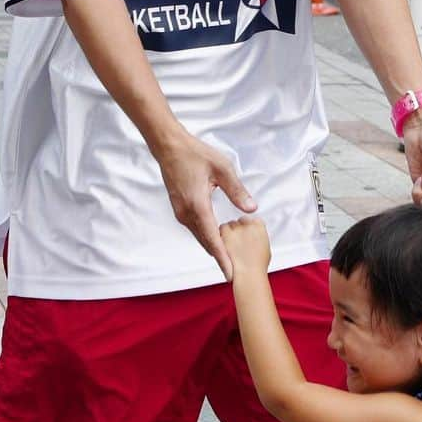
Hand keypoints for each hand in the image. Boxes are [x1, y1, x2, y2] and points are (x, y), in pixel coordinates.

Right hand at [154, 129, 256, 281]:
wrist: (169, 148)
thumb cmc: (196, 154)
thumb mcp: (222, 168)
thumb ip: (237, 190)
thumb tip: (252, 208)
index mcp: (197, 205)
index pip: (212, 238)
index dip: (222, 258)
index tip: (230, 274)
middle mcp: (186, 213)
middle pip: (205, 242)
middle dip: (219, 258)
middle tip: (233, 273)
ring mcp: (180, 212)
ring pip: (199, 236)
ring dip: (212, 247)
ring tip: (227, 260)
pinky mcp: (179, 208)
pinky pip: (195, 228)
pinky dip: (206, 237)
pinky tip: (217, 239)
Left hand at [220, 218, 271, 275]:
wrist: (249, 273)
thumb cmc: (258, 264)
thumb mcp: (265, 248)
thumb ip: (259, 238)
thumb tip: (256, 238)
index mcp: (259, 225)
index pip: (253, 221)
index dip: (250, 229)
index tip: (248, 236)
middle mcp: (248, 223)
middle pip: (241, 222)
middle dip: (239, 230)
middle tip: (239, 242)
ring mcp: (237, 227)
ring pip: (230, 225)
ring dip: (229, 232)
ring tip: (232, 245)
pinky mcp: (225, 232)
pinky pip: (222, 228)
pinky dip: (222, 235)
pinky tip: (225, 244)